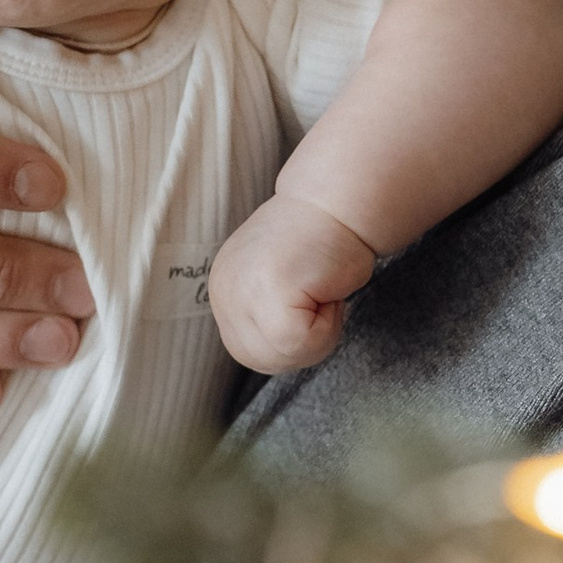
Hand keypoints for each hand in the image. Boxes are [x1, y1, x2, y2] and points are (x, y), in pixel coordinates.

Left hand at [204, 191, 379, 374]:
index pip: (249, 352)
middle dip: (303, 342)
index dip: (290, 339)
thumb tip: (274, 346)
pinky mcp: (266, 291)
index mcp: (222, 289)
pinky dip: (330, 324)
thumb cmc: (322, 242)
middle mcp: (223, 290)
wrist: (340, 202)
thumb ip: (264, 314)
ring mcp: (240, 290)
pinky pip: (302, 343)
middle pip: (263, 360)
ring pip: (284, 355)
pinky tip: (328, 287)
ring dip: (319, 332)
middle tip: (318, 294)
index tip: (306, 295)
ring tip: (321, 288)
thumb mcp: (276, 284)